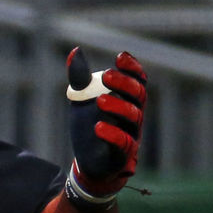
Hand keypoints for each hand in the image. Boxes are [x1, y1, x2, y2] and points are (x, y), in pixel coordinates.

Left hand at [65, 47, 146, 199]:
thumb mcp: (83, 100)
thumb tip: (75, 51)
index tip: (120, 57)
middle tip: (107, 75)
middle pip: (138, 95)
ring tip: (100, 100)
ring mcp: (131, 134)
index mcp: (127, 99)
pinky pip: (124, 143)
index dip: (132, 68)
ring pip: (134, 117)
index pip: (137, 80)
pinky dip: (113, 134)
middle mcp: (134, 115)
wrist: (89, 162)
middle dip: (124, 84)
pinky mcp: (123, 154)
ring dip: (118, 107)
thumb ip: (81, 78)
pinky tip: (98, 127)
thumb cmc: (91, 125)